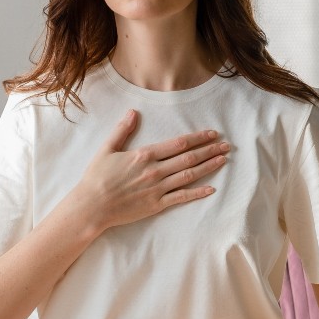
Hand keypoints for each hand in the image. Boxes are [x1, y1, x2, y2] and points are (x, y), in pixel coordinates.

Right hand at [70, 110, 229, 232]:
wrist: (92, 206)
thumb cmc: (97, 178)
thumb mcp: (107, 149)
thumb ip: (122, 131)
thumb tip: (132, 112)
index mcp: (145, 155)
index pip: (178, 143)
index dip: (198, 138)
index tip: (212, 134)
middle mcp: (155, 170)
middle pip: (189, 158)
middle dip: (210, 150)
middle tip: (227, 146)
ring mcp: (158, 189)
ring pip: (189, 175)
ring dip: (208, 167)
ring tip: (223, 160)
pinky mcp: (157, 205)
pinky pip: (182, 197)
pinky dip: (198, 193)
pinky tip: (211, 189)